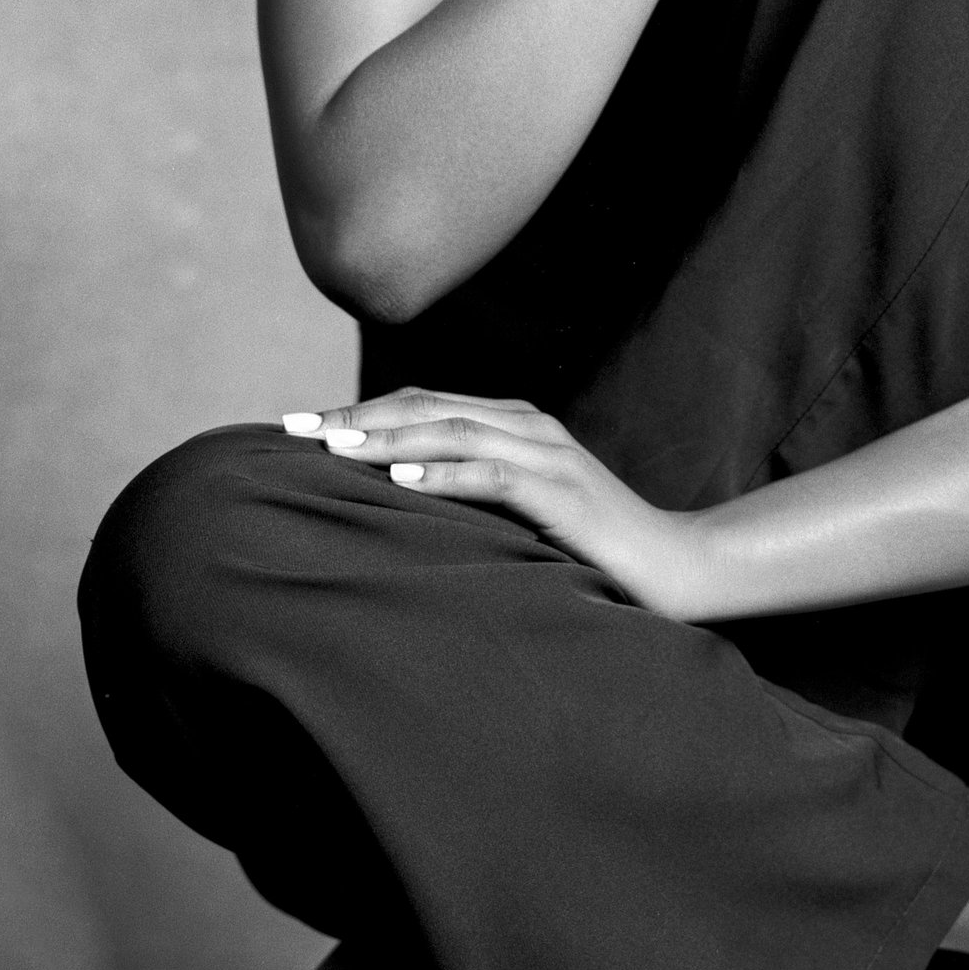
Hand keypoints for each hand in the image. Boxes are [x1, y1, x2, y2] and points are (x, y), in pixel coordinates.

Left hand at [281, 391, 719, 619]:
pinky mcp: (563, 493)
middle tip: (291, 430)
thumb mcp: (521, 513)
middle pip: (427, 406)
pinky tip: (399, 477)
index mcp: (516, 423)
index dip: (359, 410)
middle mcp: (529, 425)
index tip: (297, 427)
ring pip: (453, 430)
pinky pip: (494, 474)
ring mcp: (549, 455)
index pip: (423, 402)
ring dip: (387, 437)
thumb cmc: (592, 549)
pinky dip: (443, 472)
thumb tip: (393, 503)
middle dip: (355, 416)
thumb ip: (472, 494)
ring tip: (331, 448)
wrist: (677, 567)